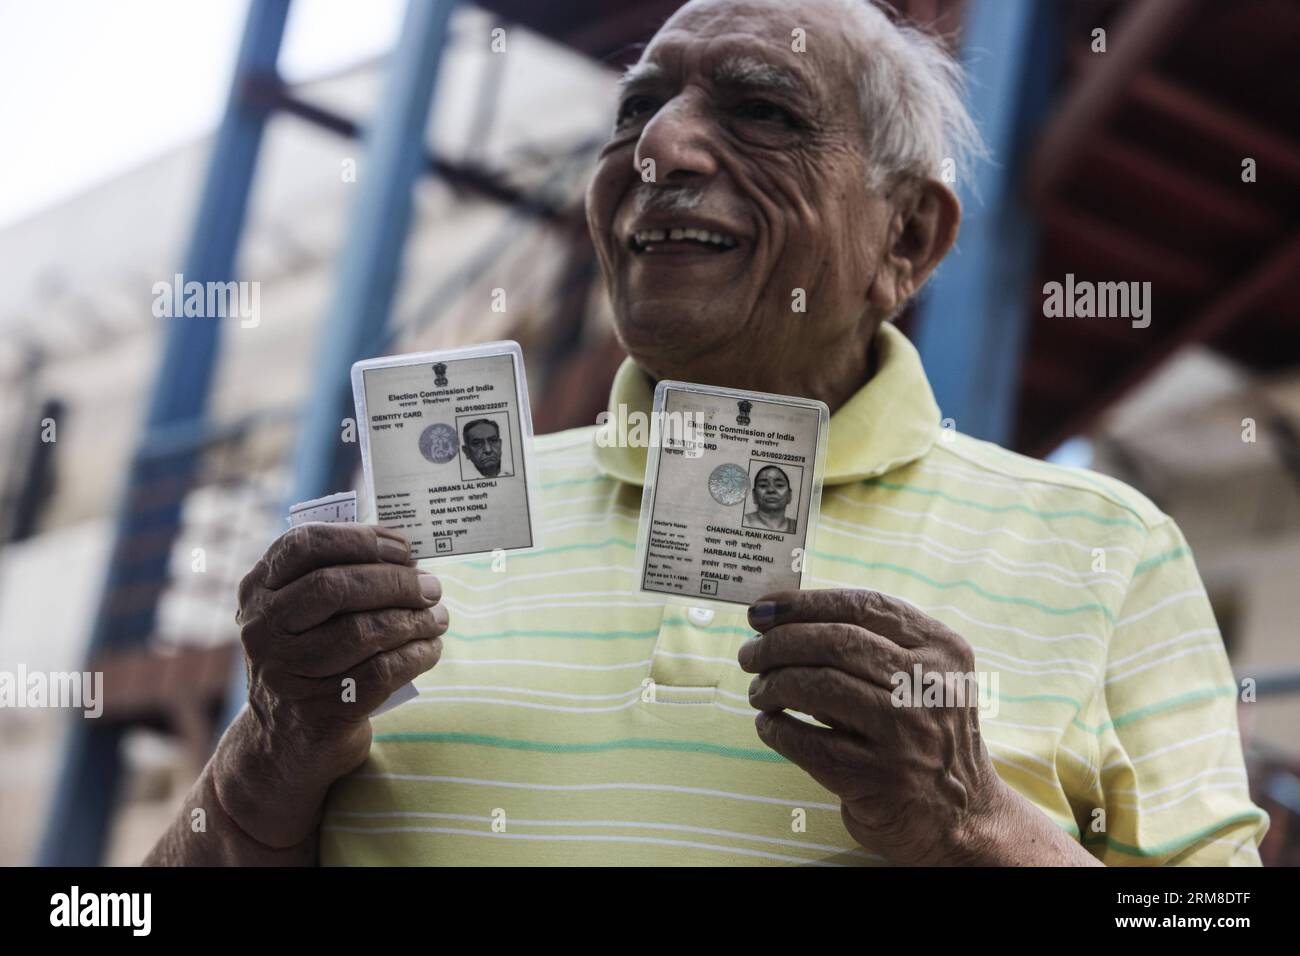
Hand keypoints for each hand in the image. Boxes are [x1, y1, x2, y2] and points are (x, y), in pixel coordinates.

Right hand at [226, 523, 447, 846]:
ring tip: (438, 617)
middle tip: (432, 587)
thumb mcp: (303, 615)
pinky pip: (381, 672)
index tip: (404, 549)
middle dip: (397, 582)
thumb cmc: (310, 659)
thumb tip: (407, 556)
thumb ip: (339, 577)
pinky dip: (416, 655)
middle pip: (336, 587)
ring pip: (363, 631)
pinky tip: (430, 648)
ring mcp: (285, 672)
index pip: (305, 545)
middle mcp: (263, 629)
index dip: (361, 540)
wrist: (283, 743)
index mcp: (259, 591)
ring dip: (414, 620)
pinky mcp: (317, 711)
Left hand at [739, 588, 1003, 864]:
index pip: (863, 606)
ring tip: (758, 692)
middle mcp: (929, 686)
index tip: (761, 611)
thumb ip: (866, 644)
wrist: (962, 813)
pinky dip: (778, 729)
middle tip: (749, 655)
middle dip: (778, 644)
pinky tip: (770, 725)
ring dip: (773, 685)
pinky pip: (810, 742)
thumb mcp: (919, 677)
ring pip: (818, 687)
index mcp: (941, 649)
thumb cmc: (922, 732)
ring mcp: (906, 734)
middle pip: (836, 643)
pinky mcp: (881, 778)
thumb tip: (778, 620)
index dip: (803, 603)